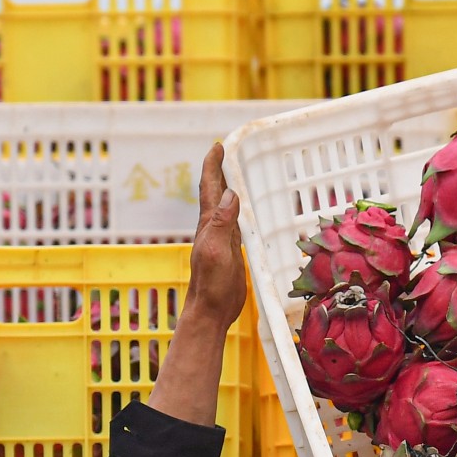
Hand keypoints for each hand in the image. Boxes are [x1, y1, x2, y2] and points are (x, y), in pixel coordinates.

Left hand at [182, 142, 247, 332]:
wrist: (210, 310)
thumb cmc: (211, 284)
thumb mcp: (216, 251)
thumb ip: (222, 223)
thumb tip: (231, 193)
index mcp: (209, 224)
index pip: (210, 187)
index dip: (213, 165)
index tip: (218, 146)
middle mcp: (213, 227)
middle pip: (217, 192)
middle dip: (221, 170)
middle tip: (229, 152)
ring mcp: (222, 239)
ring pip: (227, 206)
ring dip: (230, 188)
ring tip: (239, 173)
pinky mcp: (231, 250)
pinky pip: (237, 222)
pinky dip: (241, 210)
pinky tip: (247, 210)